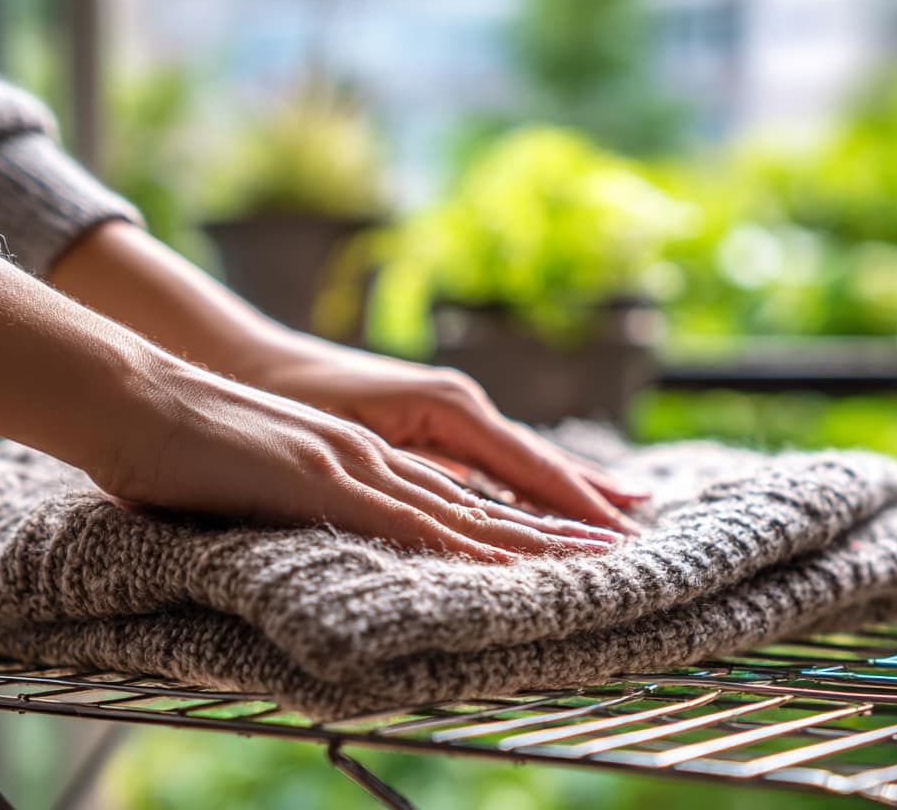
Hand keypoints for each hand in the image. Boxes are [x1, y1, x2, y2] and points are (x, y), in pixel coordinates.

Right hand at [0, 264, 619, 562]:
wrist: (135, 393)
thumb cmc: (184, 441)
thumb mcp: (267, 476)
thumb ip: (311, 501)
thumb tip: (331, 530)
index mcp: (361, 452)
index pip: (459, 486)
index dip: (522, 509)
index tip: (575, 530)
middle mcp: (373, 451)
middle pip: (481, 490)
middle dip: (555, 516)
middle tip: (623, 534)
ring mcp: (352, 460)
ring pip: (461, 503)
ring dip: (529, 533)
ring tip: (593, 552)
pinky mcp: (322, 477)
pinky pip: (404, 517)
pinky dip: (456, 544)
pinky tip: (497, 566)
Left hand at [244, 338, 649, 532]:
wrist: (250, 359)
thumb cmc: (289, 399)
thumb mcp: (349, 438)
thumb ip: (410, 478)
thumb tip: (464, 520)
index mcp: (450, 408)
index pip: (532, 467)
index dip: (577, 505)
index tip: (620, 537)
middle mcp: (461, 409)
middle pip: (542, 463)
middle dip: (591, 498)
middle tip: (646, 534)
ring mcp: (450, 416)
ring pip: (525, 463)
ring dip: (572, 490)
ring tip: (625, 514)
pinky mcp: (433, 427)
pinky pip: (498, 464)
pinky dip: (533, 484)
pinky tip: (550, 502)